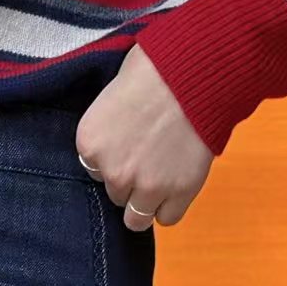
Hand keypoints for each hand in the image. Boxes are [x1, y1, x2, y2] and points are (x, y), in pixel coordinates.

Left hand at [75, 46, 214, 230]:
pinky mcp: (178, 192)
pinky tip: (178, 182)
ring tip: (162, 174)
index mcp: (89, 144)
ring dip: (147, 201)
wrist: (197, 69)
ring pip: (136, 218)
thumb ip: (109, 127)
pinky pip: (167, 218)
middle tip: (151, 153)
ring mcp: (146, 186)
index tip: (130, 142)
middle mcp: (113, 171)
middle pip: (116, 194)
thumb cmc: (157, 68)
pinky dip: (172, 205)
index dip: (115, 157)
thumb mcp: (113, 91)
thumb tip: (117, 139)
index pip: (95, 170)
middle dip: (131, 178)